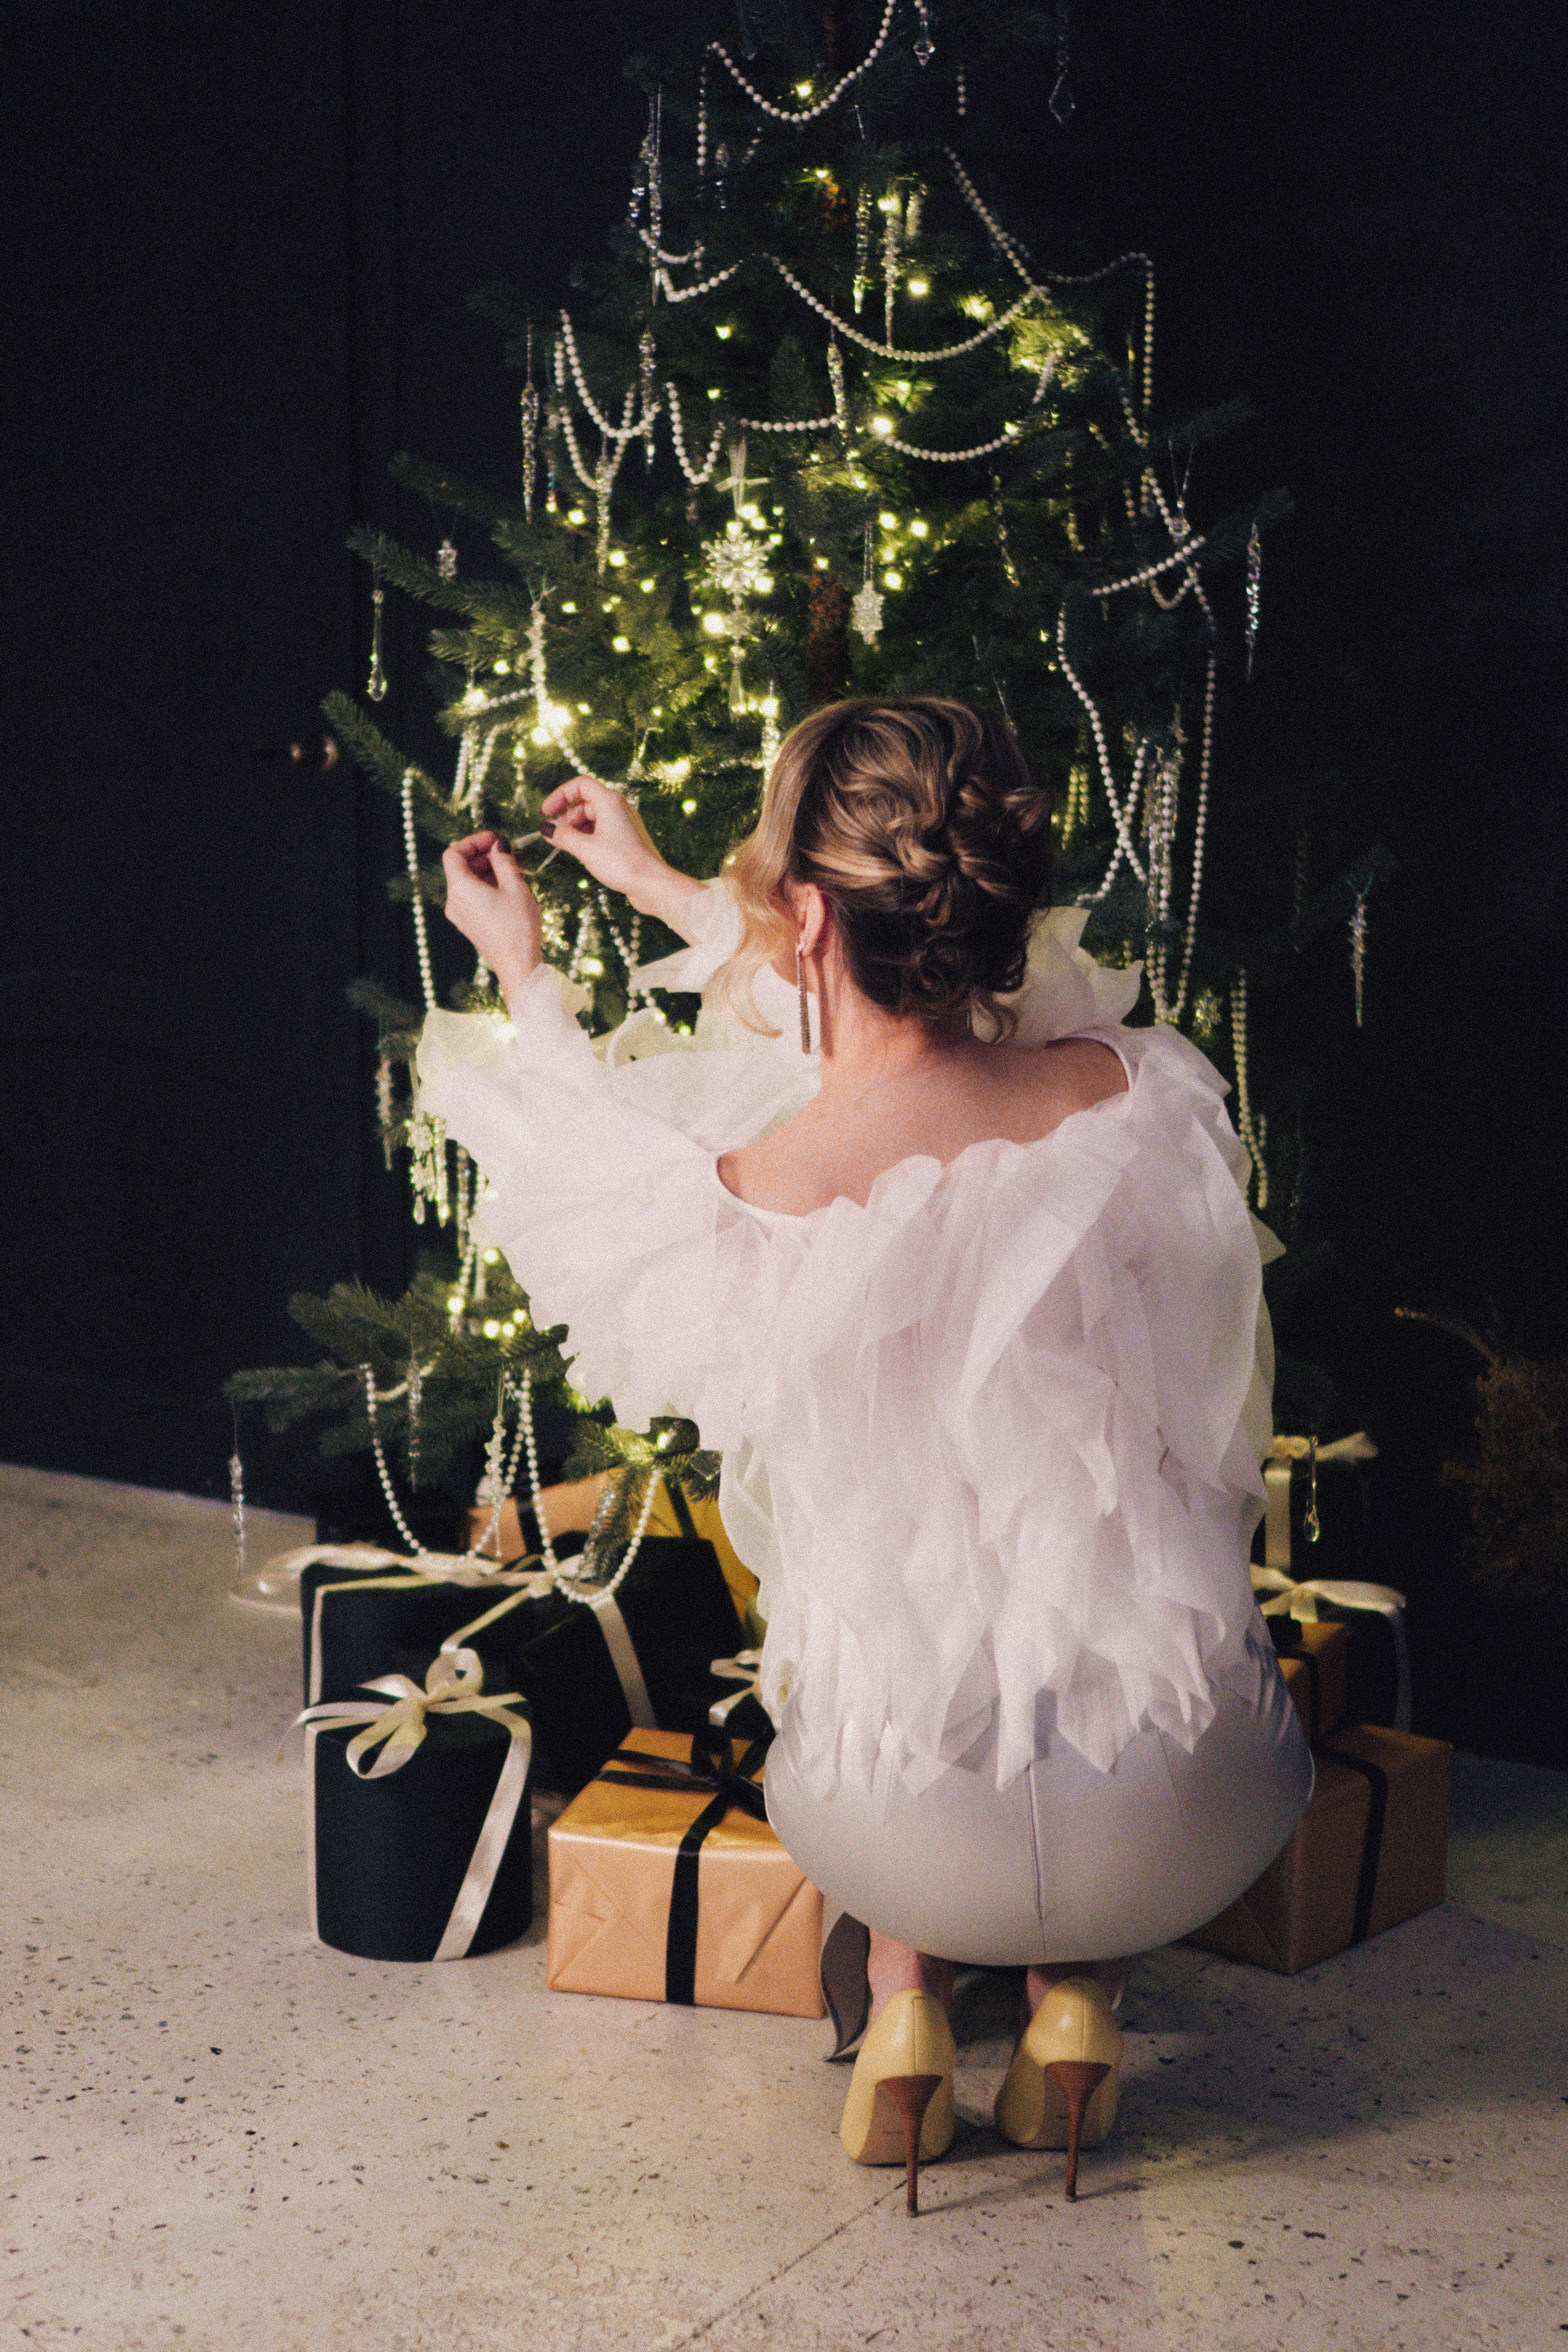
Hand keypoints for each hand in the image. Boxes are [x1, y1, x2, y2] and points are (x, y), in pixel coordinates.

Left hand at [440, 832, 541, 999]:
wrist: (518, 966)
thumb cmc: (517, 928)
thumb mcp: (515, 886)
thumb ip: (504, 860)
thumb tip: (499, 845)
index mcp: (460, 889)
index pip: (453, 853)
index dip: (473, 841)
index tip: (495, 840)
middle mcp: (454, 901)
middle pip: (461, 867)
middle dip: (484, 855)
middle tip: (509, 852)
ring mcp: (460, 914)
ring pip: (468, 882)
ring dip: (488, 870)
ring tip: (514, 869)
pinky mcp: (469, 924)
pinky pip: (473, 896)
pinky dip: (487, 885)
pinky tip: (509, 886)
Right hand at [542, 776, 702, 928]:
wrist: (653, 885)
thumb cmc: (623, 863)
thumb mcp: (586, 849)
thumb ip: (563, 836)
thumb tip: (546, 828)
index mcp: (610, 802)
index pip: (580, 785)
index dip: (560, 795)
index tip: (545, 812)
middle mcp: (619, 808)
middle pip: (586, 802)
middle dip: (567, 817)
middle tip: (554, 836)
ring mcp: (624, 823)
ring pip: (594, 817)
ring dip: (576, 828)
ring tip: (566, 846)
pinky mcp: (627, 838)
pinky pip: (603, 830)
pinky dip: (588, 837)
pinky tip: (582, 852)